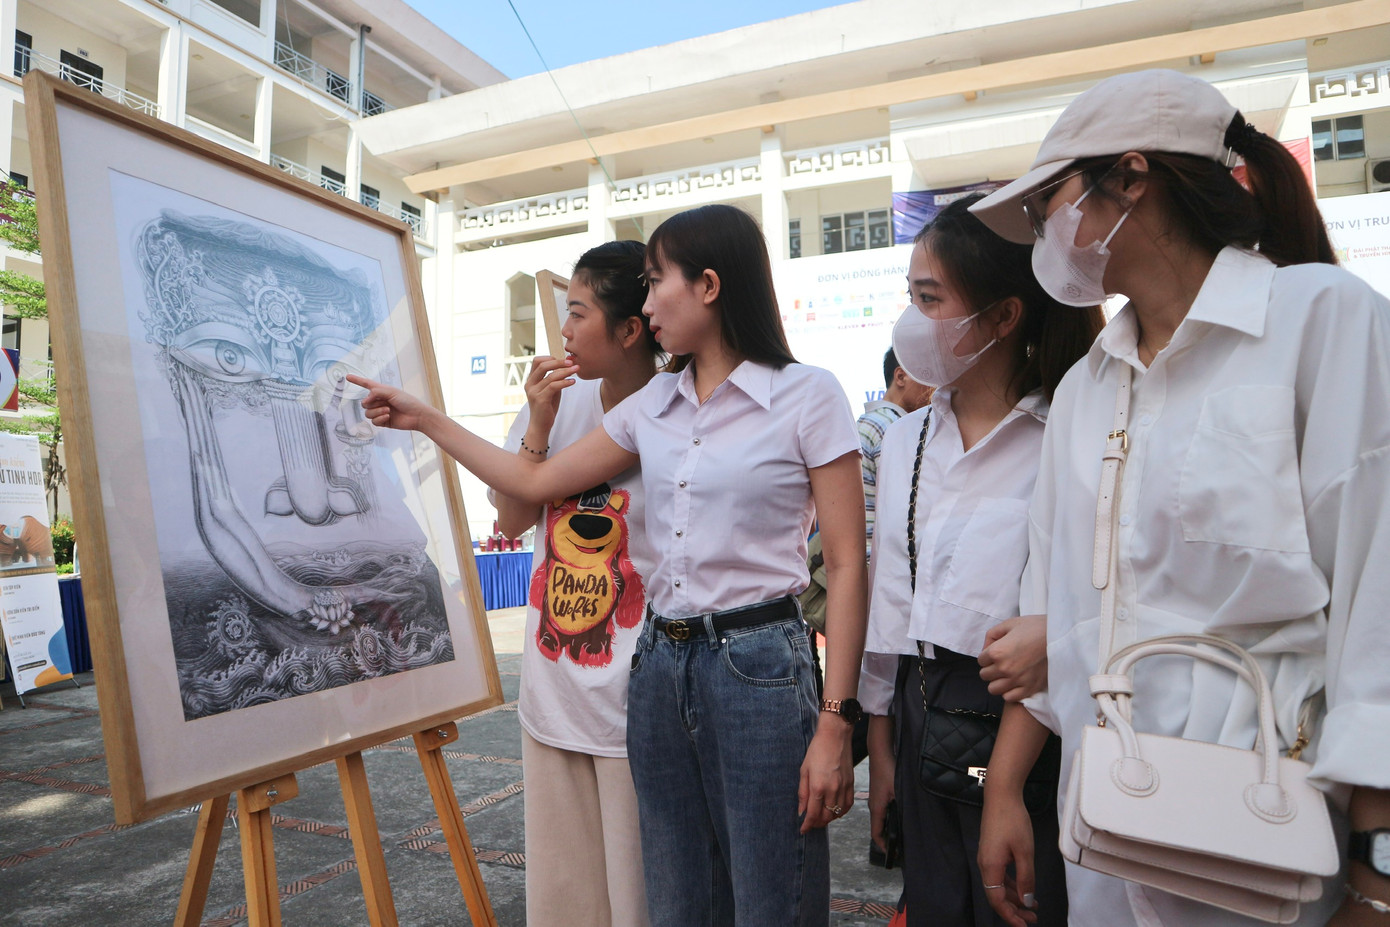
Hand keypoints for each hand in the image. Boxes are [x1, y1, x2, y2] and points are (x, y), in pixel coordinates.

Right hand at [346, 375, 435, 432]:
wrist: (417, 416)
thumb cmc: (408, 401)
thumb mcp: (392, 392)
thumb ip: (376, 392)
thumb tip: (366, 400)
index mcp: (381, 391)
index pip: (366, 384)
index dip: (357, 380)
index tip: (347, 376)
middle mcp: (379, 401)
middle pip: (364, 403)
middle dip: (372, 404)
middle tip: (385, 403)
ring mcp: (380, 412)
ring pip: (367, 413)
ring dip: (377, 412)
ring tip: (388, 410)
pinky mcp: (383, 422)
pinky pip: (373, 422)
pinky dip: (380, 419)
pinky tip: (388, 417)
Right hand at [523, 355, 576, 434]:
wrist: (540, 426)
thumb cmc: (547, 408)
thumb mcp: (550, 390)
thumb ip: (555, 379)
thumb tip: (567, 366)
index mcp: (530, 380)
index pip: (537, 361)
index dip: (550, 358)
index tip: (564, 361)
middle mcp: (530, 384)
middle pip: (543, 365)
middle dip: (559, 362)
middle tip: (572, 363)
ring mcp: (534, 392)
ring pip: (550, 376)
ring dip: (566, 372)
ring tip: (577, 370)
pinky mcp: (540, 399)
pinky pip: (553, 386)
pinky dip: (564, 382)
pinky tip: (573, 382)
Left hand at [798, 718, 852, 832]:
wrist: (835, 736)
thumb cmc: (817, 750)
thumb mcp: (804, 770)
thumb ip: (802, 793)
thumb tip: (801, 811)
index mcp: (818, 786)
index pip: (813, 814)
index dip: (807, 825)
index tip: (803, 830)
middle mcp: (832, 790)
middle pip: (826, 817)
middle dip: (817, 823)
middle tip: (811, 823)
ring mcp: (843, 788)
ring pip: (837, 813)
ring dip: (828, 819)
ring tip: (821, 817)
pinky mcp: (851, 784)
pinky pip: (848, 805)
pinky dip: (841, 812)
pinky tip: (835, 810)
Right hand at [866, 715, 894, 850]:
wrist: (880, 752)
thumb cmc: (889, 771)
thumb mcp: (899, 791)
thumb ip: (902, 807)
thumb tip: (909, 822)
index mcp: (877, 808)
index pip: (876, 834)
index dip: (883, 846)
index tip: (892, 855)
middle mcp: (874, 806)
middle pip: (879, 828)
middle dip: (888, 839)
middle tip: (901, 847)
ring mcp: (875, 799)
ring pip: (881, 819)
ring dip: (889, 828)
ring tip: (901, 834)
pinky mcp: (879, 793)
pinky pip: (882, 811)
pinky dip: (889, 818)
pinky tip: (899, 816)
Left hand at [979, 615, 1048, 701]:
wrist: (1061, 637)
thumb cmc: (1035, 628)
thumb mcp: (1010, 624)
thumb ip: (992, 635)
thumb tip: (985, 649)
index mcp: (997, 652)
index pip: (980, 660)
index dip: (987, 655)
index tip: (998, 652)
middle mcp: (1004, 668)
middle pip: (985, 675)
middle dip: (991, 668)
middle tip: (1003, 662)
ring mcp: (1017, 681)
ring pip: (993, 689)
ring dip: (998, 681)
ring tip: (1008, 673)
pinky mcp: (1029, 689)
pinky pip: (1008, 697)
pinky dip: (1009, 691)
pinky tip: (1016, 682)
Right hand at [979, 792, 1038, 925]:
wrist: (1001, 795)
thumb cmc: (1013, 820)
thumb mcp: (1025, 852)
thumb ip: (1026, 878)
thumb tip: (1027, 901)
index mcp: (990, 867)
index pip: (997, 900)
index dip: (1010, 916)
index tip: (1024, 925)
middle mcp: (985, 865)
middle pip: (997, 895)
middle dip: (1014, 910)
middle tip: (1033, 918)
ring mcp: (987, 858)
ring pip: (999, 886)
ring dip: (1015, 898)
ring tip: (1033, 905)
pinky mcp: (992, 851)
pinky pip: (1000, 875)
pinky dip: (1012, 884)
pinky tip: (1024, 887)